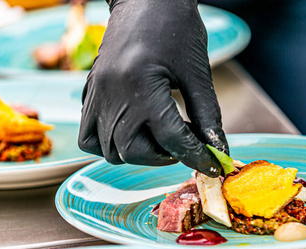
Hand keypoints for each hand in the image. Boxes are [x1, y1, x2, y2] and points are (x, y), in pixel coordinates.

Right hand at [78, 0, 227, 176]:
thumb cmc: (175, 27)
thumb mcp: (196, 72)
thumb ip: (207, 115)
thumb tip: (217, 149)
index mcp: (142, 86)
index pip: (172, 139)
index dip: (196, 156)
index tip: (212, 165)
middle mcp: (112, 95)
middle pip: (135, 151)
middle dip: (165, 156)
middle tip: (184, 144)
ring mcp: (96, 96)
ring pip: (110, 151)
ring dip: (139, 153)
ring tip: (161, 136)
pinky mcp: (89, 93)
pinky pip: (89, 137)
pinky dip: (109, 145)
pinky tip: (132, 132)